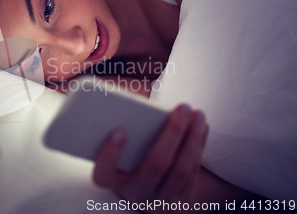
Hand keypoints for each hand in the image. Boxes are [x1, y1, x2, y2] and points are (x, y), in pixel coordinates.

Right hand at [93, 105, 208, 212]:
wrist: (147, 194)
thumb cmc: (125, 158)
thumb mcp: (117, 152)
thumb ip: (121, 131)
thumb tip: (134, 103)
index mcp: (111, 182)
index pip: (104, 173)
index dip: (109, 154)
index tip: (119, 131)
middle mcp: (134, 195)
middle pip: (155, 166)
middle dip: (173, 134)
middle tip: (183, 107)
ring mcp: (159, 203)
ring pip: (181, 171)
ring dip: (193, 139)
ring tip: (198, 114)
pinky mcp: (181, 204)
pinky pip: (193, 174)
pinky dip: (199, 147)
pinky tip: (202, 127)